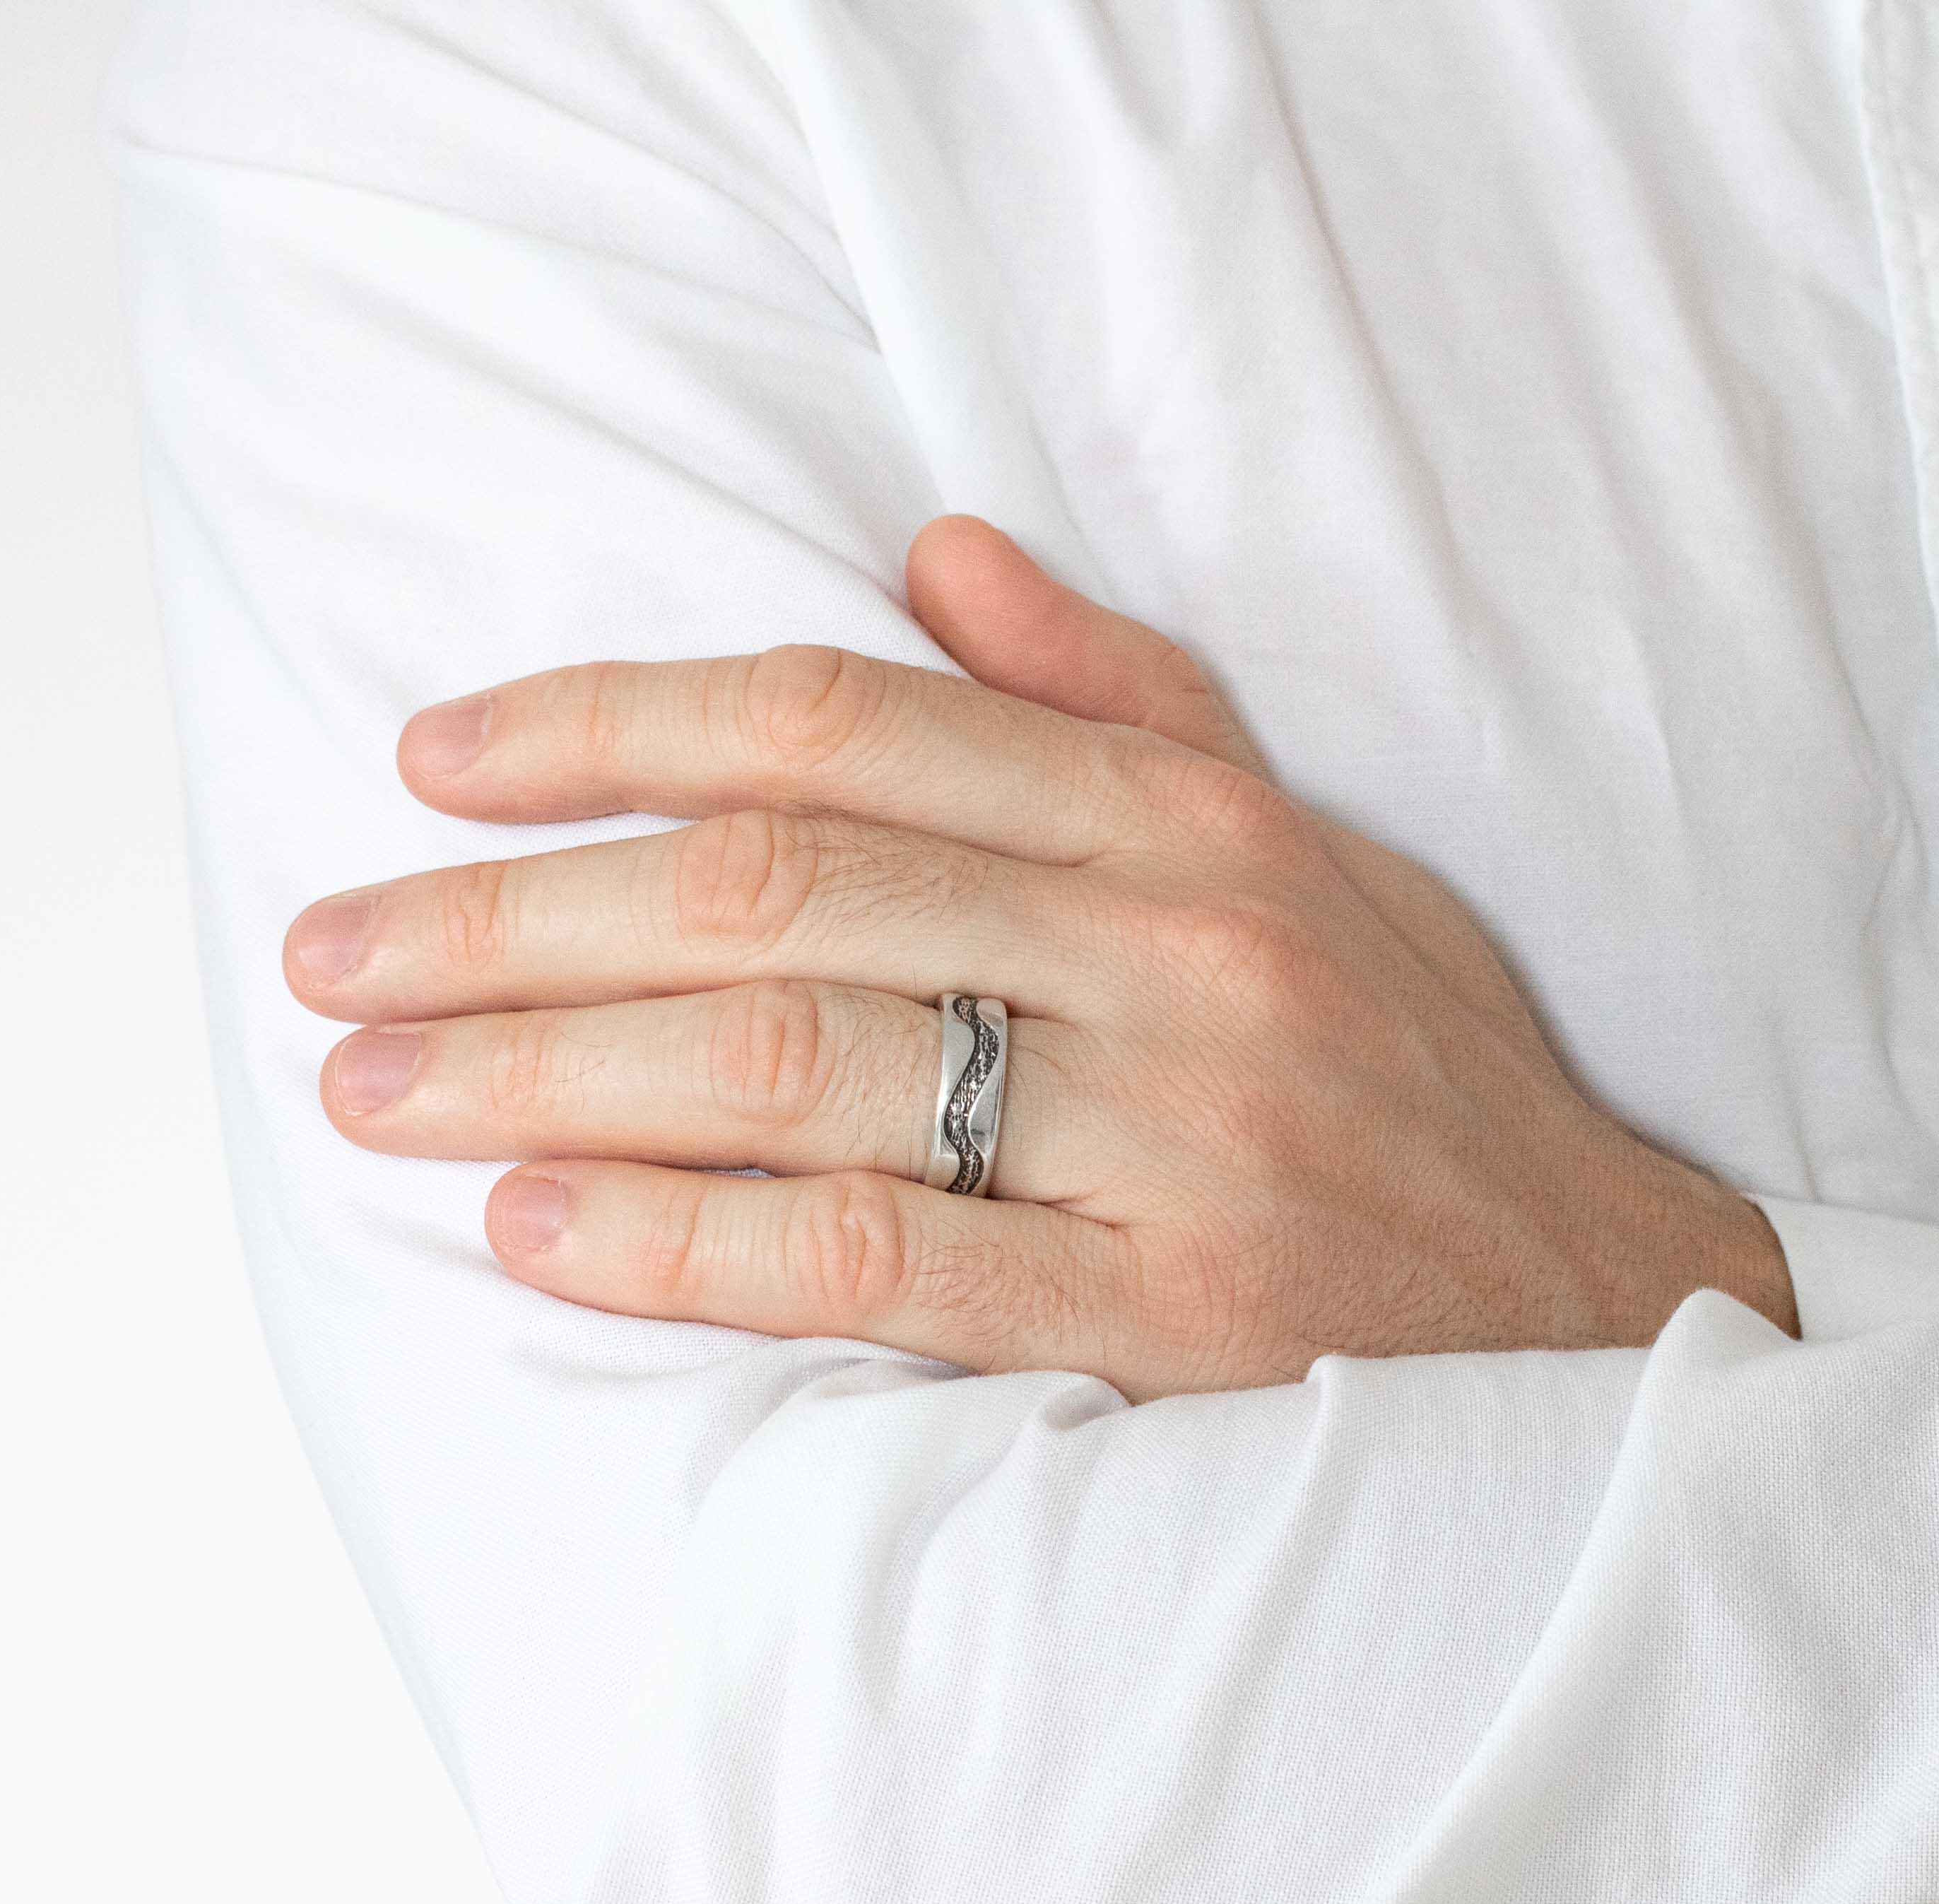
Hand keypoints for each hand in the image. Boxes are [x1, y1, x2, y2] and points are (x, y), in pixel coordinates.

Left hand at [284, 517, 1796, 1399]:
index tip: (441, 763)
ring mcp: (1177, 1139)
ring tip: (378, 1093)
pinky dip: (687, 1237)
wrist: (1597, 1312)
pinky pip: (880, 1259)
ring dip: (550, 1071)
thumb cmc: (1415, 1077)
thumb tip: (934, 550)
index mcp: (1186, 823)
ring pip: (801, 1062)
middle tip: (341, 955)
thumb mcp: (1303, 847)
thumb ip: (1118, 698)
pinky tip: (541, 1226)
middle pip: (776, 887)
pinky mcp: (1170, 1318)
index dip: (611, 726)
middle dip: (518, 914)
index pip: (841, 723)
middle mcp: (1178, 953)